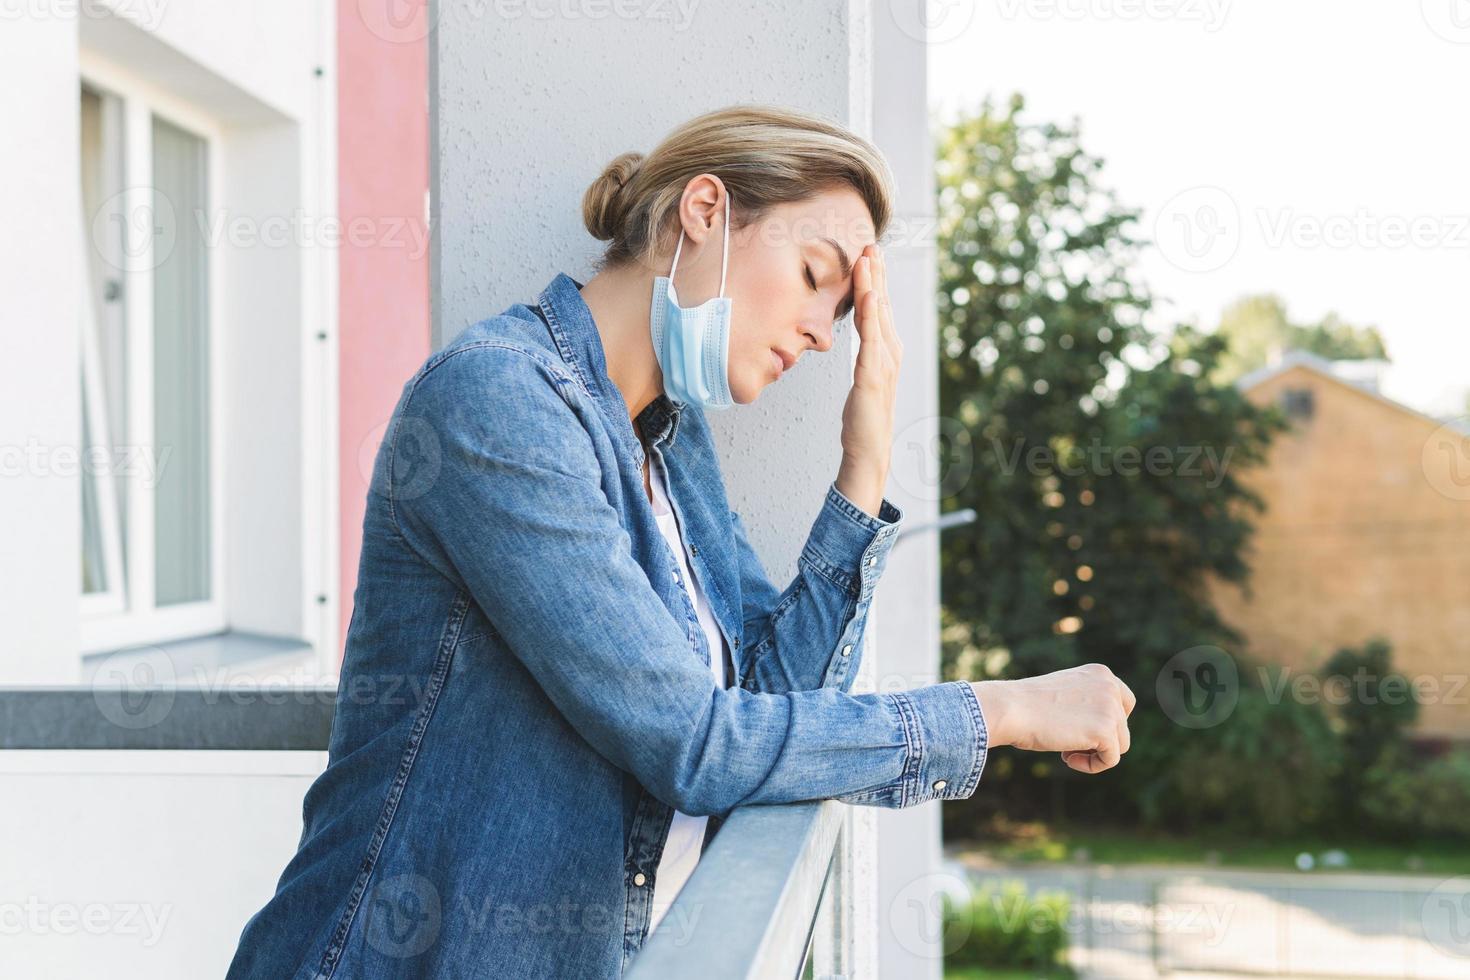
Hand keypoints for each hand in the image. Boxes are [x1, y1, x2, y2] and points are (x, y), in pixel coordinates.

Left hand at [835, 243, 902, 515]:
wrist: (869, 449)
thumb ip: (865, 356)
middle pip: (882, 304)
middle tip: (871, 244)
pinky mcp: (873, 373)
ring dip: (873, 284)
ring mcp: (884, 361)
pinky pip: (871, 337)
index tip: (869, 256)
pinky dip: (870, 313)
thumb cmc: (863, 418)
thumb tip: (861, 338)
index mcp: (886, 351)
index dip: (874, 281)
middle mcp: (890, 351)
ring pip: (877, 314)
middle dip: (877, 274)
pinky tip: (868, 294)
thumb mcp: (863, 380)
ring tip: (869, 259)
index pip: (878, 309)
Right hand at [971, 664, 1136, 773]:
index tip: (1082, 730)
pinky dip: (1091, 766)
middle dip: (1099, 740)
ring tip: (1064, 751)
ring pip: (1120, 745)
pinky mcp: (1106, 730)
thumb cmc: (1025, 705)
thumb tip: (1102, 731)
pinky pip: (1111, 759)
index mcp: (1100, 673)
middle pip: (1122, 727)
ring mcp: (1110, 708)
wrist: (1009, 708)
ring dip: (1094, 753)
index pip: (1124, 703)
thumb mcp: (1064, 695)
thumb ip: (1086, 704)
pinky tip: (1066, 758)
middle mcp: (1110, 686)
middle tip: (1070, 742)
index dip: (1107, 723)